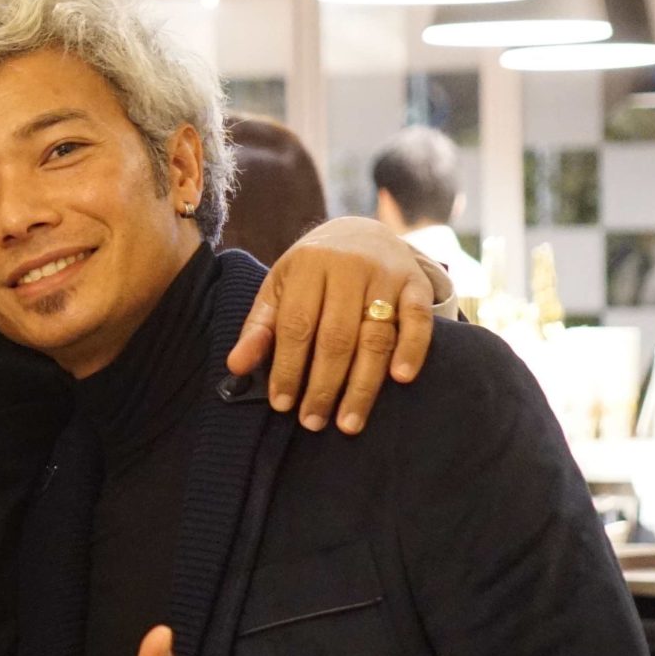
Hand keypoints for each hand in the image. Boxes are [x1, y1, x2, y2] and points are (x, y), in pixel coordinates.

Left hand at [226, 216, 435, 433]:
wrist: (362, 233)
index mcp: (307, 265)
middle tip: (313, 422)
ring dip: (362, 384)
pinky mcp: (416, 283)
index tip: (282, 404)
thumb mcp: (279, 289)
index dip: (287, 367)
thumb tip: (236, 366)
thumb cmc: (312, 271)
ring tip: (348, 422)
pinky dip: (412, 349)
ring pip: (376, 336)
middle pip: (336, 336)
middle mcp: (348, 267)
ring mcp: (386, 275)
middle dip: (323, 386)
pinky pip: (419, 320)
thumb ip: (259, 327)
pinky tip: (400, 379)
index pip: (296, 325)